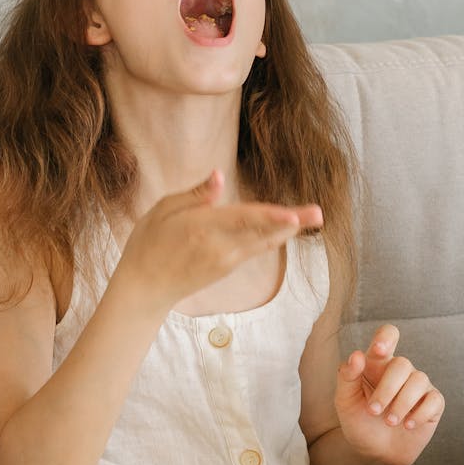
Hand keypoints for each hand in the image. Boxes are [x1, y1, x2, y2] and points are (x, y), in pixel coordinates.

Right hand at [116, 169, 322, 313]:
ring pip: (263, 243)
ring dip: (288, 230)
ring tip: (311, 218)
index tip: (295, 216)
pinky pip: (254, 249)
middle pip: (263, 233)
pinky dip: (272, 237)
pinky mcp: (227, 269)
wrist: (144, 289)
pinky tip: (284, 229)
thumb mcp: (163, 210)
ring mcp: (226, 261)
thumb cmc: (148, 243)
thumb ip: (195, 195)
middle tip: (319, 213)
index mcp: (202, 229)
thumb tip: (220, 176)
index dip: (272, 217)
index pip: (244, 219)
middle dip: (293, 222)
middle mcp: (220, 247)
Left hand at [334, 324, 443, 464]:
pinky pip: (434, 400)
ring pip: (419, 380)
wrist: (374, 452)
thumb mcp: (345, 401)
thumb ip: (347, 377)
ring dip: (402, 403)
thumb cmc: (358, 421)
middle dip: (387, 389)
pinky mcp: (433, 403)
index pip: (388, 335)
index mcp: (377, 362)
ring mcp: (418, 385)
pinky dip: (420, 413)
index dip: (386, 338)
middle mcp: (399, 370)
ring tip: (390, 422)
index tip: (379, 350)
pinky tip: (407, 425)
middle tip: (373, 411)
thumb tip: (356, 355)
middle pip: (402, 364)